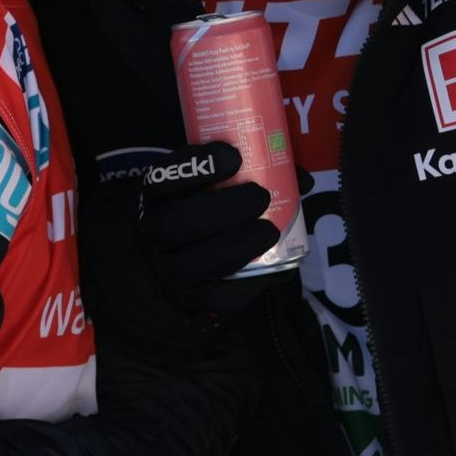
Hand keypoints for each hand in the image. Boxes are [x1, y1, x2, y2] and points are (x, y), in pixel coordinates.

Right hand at [89, 142, 280, 320]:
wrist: (175, 258)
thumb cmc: (203, 211)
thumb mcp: (211, 186)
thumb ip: (248, 174)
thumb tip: (302, 179)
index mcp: (156, 196)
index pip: (163, 178)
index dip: (197, 167)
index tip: (234, 156)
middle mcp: (153, 232)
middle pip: (175, 224)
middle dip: (224, 209)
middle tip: (261, 196)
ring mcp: (168, 269)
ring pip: (192, 265)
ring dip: (238, 246)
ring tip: (269, 232)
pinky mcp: (190, 299)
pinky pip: (215, 298)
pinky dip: (246, 284)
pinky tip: (270, 268)